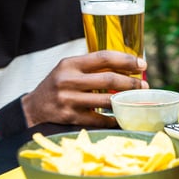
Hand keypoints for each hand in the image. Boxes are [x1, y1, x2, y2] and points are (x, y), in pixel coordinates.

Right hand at [21, 50, 147, 126]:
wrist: (34, 107)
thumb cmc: (56, 85)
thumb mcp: (68, 69)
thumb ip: (90, 67)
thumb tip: (125, 67)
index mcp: (69, 64)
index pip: (102, 57)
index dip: (125, 60)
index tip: (141, 64)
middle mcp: (68, 80)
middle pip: (108, 80)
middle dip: (131, 83)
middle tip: (144, 85)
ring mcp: (69, 100)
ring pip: (106, 101)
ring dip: (126, 101)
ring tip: (136, 100)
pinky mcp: (71, 118)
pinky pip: (100, 120)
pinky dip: (114, 119)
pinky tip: (122, 117)